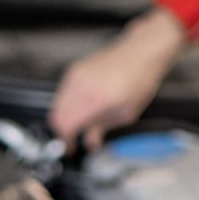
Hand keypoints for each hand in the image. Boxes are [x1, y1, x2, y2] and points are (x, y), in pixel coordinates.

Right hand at [48, 7, 188, 151]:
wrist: (141, 52)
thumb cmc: (139, 78)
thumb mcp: (126, 113)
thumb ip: (102, 129)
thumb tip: (91, 141)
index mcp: (95, 100)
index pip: (66, 126)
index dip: (66, 141)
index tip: (70, 147)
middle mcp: (81, 87)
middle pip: (57, 116)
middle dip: (63, 131)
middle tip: (73, 139)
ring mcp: (76, 76)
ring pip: (57, 105)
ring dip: (64, 118)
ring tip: (78, 124)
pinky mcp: (75, 70)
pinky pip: (62, 93)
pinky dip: (66, 104)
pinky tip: (79, 109)